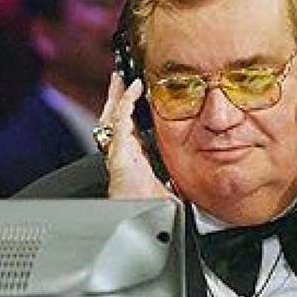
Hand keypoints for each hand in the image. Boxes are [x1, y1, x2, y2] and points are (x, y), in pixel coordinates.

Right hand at [99, 73, 171, 198]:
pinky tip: (133, 89)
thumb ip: (171, 180)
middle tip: (120, 79)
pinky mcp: (119, 149)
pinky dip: (126, 102)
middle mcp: (123, 152)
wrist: (143, 218)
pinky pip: (120, 120)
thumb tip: (182, 180)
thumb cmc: (150, 207)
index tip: (135, 98)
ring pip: (114, 115)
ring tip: (120, 78)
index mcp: (132, 159)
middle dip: (116, 98)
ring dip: (117, 95)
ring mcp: (119, 150)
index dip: (129, 113)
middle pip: (116, 118)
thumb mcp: (166, 188)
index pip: (128, 130)